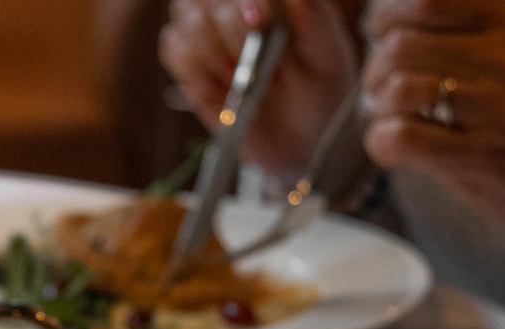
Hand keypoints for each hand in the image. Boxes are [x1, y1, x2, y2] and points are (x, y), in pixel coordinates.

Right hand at [159, 0, 361, 179]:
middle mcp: (232, 8)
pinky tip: (222, 91)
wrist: (303, 139)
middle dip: (230, 35)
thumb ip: (316, 21)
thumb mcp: (329, 56)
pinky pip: (174, 52)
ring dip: (213, 58)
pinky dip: (196, 73)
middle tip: (264, 71)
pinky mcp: (190, 67)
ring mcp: (206, 36)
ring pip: (185, 25)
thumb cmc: (320, 90)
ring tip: (245, 84)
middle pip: (203, 0)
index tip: (257, 21)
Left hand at [363, 0, 504, 272]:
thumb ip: (463, 32)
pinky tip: (394, 148)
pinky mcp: (481, 156)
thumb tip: (387, 20)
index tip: (384, 42)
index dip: (386, 21)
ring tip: (393, 120)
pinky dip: (381, 143)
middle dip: (374, 72)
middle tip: (381, 93)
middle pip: (399, 47)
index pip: (424, 2)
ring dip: (379, 110)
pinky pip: (401, 137)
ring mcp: (496, 108)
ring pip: (397, 89)